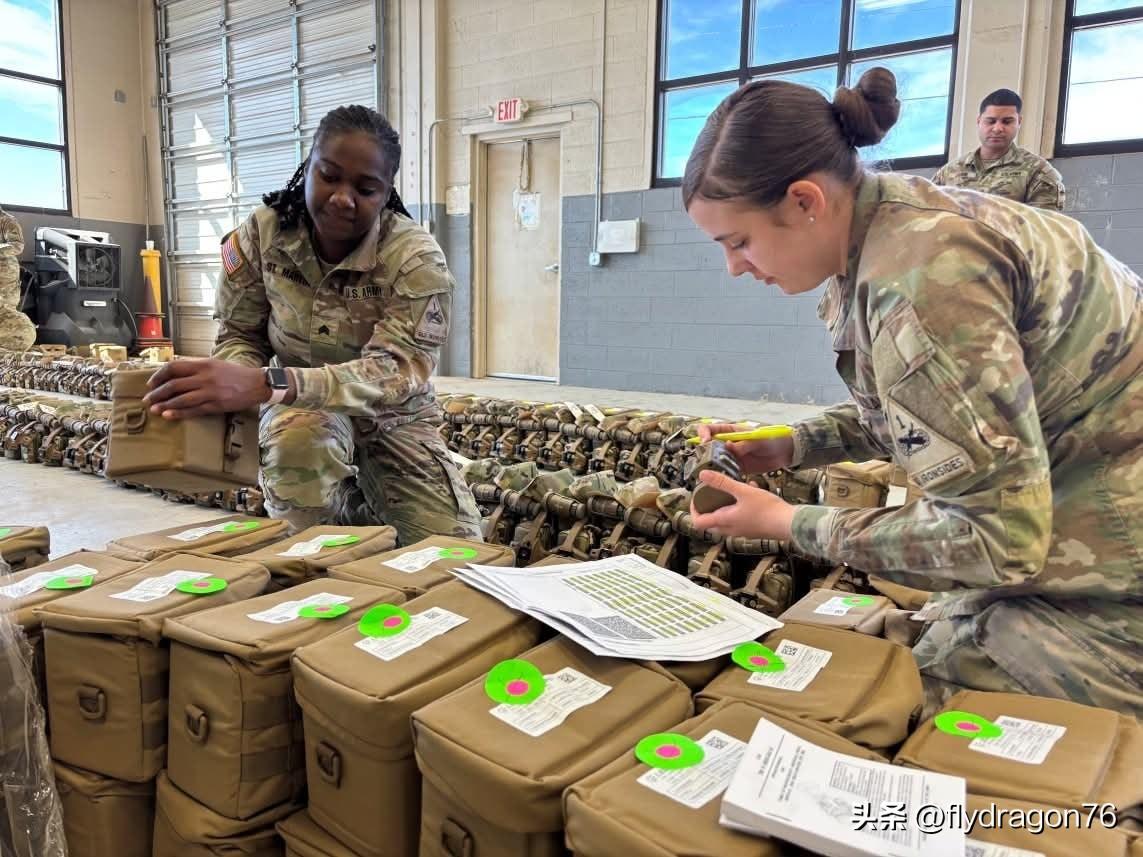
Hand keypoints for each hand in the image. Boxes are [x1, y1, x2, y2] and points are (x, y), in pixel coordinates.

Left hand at [142, 358, 268, 419]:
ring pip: (181, 399)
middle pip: (173, 385)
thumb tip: (175, 373)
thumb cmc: (235, 374)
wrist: (257, 384)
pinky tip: (169, 415)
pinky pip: (194, 410)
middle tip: (147, 399)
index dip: (158, 376)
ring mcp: (210, 392)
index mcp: (203, 364)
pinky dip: (179, 413)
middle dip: (157, 393)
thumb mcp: (215, 364)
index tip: (150, 383)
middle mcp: (205, 377)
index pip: (173, 368)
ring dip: (164, 405)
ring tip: (154, 409)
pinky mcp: (216, 405)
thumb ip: (196, 367)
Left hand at [689, 470, 795, 540]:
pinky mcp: (753, 529)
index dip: (693, 509)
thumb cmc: (767, 509)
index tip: (696, 497)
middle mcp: (730, 530)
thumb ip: (722, 482)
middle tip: (711, 494)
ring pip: (726, 520)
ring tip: (734, 489)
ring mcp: (742, 531)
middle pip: (710, 522)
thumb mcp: (743, 491)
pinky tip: (753, 491)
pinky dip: (740, 507)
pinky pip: (740, 518)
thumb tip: (702, 474)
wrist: (789, 524)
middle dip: (709, 507)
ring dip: (726, 505)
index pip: (698, 522)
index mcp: (724, 521)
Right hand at [695, 422, 794, 473]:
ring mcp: (731, 456)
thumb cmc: (771, 439)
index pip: (709, 429)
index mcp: (730, 431)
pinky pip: (725, 472)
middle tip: (707, 461)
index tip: (705, 442)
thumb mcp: (757, 439)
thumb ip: (743, 444)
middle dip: (705, 454)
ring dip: (712, 466)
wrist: (784, 452)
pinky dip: (722, 475)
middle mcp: (727, 444)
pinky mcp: (737, 468)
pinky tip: (723, 479)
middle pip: (708, 447)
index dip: (703, 434)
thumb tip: (729, 447)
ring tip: (714, 472)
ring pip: (714, 461)